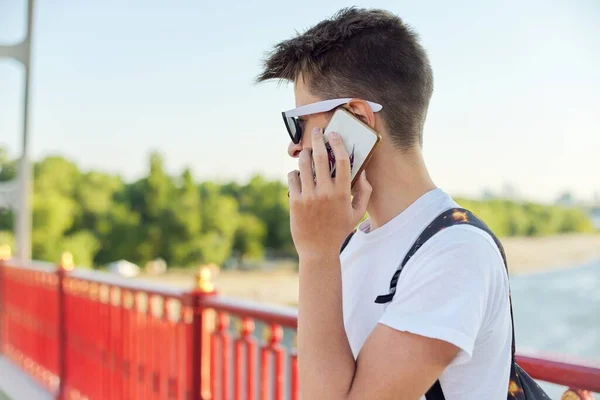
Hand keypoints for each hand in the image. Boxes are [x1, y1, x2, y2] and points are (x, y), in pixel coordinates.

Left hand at [288, 127, 371, 257]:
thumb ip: (364, 193)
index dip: (338, 143)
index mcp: (343, 193)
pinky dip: (295, 172)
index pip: (343, 160)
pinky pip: (292, 177)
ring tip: (307, 153)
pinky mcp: (295, 201)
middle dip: (318, 139)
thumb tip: (364, 174)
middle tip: (317, 132)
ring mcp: (309, 196)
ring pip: (304, 164)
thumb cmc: (339, 231)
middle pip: (321, 156)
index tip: (335, 135)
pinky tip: (299, 174)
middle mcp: (325, 192)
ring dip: (305, 155)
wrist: (318, 250)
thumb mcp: (357, 214)